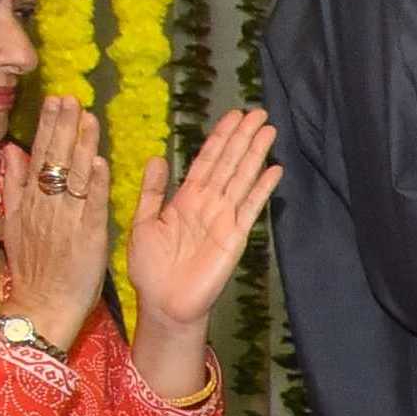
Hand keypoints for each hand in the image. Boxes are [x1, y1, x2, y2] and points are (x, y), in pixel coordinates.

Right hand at [0, 95, 111, 353]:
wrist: (42, 305)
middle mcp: (46, 206)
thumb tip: (12, 149)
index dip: (50, 127)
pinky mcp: (87, 238)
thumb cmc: (33, 266)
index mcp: (29, 201)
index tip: (57, 100)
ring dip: (81, 146)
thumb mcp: (13, 223)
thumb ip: (14, 185)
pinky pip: (91, 207)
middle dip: (63, 126)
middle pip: (55, 160)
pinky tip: (100, 162)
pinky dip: (95, 184)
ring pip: (74, 177)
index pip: (40, 155)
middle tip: (71, 97)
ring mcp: (66, 221)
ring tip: (88, 118)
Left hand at [120, 108, 283, 332]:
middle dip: (242, 137)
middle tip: (258, 112)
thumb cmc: (150, 268)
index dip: (219, 138)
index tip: (232, 115)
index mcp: (185, 199)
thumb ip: (152, 191)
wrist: (163, 303)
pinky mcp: (235, 237)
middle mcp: (208, 204)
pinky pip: (250, 208)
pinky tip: (274, 170)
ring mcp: (224, 219)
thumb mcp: (141, 223)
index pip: (206, 161)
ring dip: (255, 154)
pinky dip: (262, 189)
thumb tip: (158, 157)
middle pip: (228, 163)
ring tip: (269, 130)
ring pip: (241, 178)